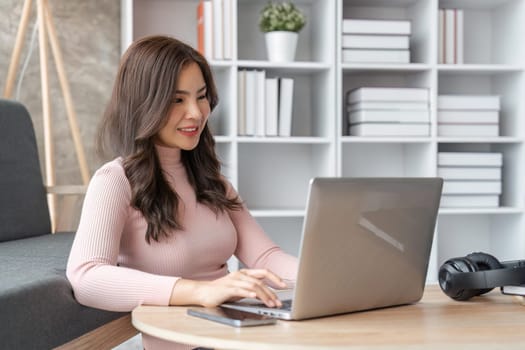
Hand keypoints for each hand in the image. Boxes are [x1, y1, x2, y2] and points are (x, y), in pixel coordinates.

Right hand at [171, 269, 287, 307]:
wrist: (203, 292)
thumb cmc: (222, 291)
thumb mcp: (240, 289)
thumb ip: (252, 289)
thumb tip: (266, 295)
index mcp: (245, 273)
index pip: (264, 272)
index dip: (275, 277)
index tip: (284, 285)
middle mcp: (240, 274)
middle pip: (261, 280)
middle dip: (272, 291)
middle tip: (278, 301)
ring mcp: (234, 280)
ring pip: (253, 285)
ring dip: (264, 295)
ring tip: (271, 303)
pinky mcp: (227, 288)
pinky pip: (241, 289)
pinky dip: (249, 292)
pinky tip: (256, 296)